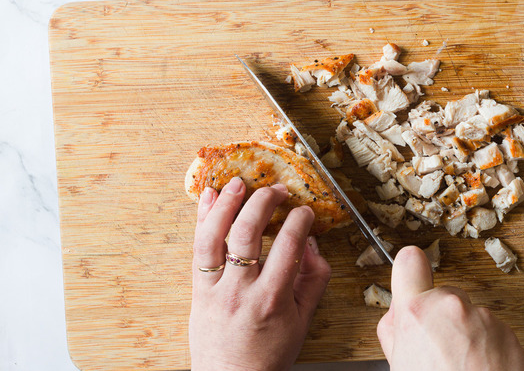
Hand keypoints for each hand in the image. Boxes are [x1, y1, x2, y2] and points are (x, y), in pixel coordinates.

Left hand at [189, 177, 330, 370]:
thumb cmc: (269, 354)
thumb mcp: (303, 320)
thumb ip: (313, 279)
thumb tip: (311, 244)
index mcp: (272, 300)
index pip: (287, 246)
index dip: (299, 221)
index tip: (306, 211)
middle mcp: (240, 292)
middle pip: (249, 234)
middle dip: (264, 203)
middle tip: (277, 191)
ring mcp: (215, 290)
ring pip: (215, 237)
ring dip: (226, 205)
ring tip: (238, 183)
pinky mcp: (198, 290)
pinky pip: (197, 250)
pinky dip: (202, 221)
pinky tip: (210, 199)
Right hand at [377, 246, 523, 370]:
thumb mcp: (399, 366)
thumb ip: (397, 333)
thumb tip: (399, 318)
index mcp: (416, 312)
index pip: (409, 261)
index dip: (409, 271)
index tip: (410, 280)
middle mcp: (451, 306)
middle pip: (441, 295)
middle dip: (439, 316)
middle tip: (435, 351)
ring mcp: (483, 317)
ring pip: (467, 314)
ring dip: (464, 333)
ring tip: (460, 368)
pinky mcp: (506, 330)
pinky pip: (489, 329)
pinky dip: (486, 345)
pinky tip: (479, 370)